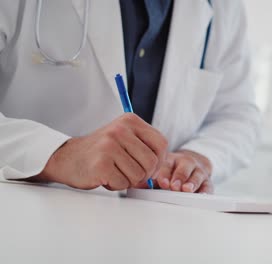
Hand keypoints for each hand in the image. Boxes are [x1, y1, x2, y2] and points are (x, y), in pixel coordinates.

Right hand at [36, 113, 167, 190]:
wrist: (66, 157)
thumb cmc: (100, 151)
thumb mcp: (124, 138)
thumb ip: (145, 147)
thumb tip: (163, 167)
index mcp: (130, 121)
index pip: (161, 144)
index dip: (160, 160)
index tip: (149, 167)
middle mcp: (120, 130)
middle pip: (152, 162)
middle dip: (143, 174)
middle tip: (128, 172)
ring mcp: (110, 146)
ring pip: (138, 175)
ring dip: (128, 180)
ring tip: (114, 171)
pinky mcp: (101, 163)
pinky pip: (123, 183)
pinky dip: (116, 185)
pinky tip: (105, 176)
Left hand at [154, 150, 212, 193]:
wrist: (191, 165)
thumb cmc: (172, 171)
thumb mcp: (161, 170)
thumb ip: (151, 179)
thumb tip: (139, 185)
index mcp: (172, 159)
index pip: (168, 165)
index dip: (164, 174)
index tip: (161, 182)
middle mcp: (187, 163)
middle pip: (184, 168)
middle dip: (179, 177)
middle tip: (174, 186)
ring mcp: (198, 171)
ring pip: (197, 176)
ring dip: (191, 183)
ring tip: (186, 189)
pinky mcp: (207, 182)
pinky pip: (208, 186)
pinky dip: (205, 191)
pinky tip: (202, 195)